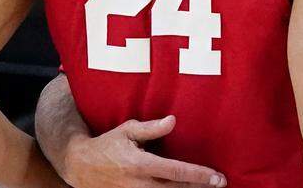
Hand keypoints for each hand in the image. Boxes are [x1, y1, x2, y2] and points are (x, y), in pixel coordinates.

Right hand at [61, 116, 225, 187]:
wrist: (81, 167)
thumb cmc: (107, 144)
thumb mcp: (127, 130)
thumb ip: (151, 127)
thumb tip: (173, 121)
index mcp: (140, 164)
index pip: (176, 172)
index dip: (199, 175)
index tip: (217, 177)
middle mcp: (140, 184)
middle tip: (222, 184)